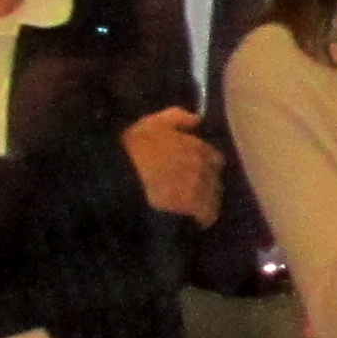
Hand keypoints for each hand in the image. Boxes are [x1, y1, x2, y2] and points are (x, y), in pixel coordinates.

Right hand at [122, 105, 221, 224]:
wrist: (121, 173)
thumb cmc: (134, 146)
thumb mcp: (153, 122)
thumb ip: (178, 117)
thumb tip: (197, 120)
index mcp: (197, 147)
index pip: (216, 159)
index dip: (207, 165)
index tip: (199, 170)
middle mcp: (203, 166)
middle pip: (216, 179)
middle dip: (208, 184)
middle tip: (195, 189)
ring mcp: (199, 187)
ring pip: (214, 198)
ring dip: (207, 202)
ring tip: (195, 207)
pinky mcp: (191, 207)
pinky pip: (207, 214)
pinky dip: (203, 217)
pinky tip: (196, 220)